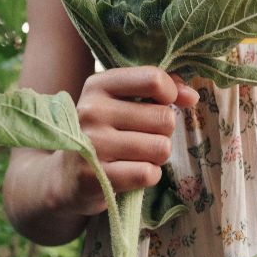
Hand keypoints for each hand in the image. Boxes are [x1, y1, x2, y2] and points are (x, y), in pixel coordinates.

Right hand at [51, 67, 198, 215]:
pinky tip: (130, 173)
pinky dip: (149, 176)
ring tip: (135, 157)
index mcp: (98, 86)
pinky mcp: (95, 177)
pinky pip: (149, 173)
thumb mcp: (120, 103)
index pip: (152, 79)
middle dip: (162, 132)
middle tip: (141, 139)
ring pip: (160, 147)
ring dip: (156, 156)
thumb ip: (158, 91)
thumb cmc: (103, 135)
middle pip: (164, 118)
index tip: (165, 104)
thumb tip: (192, 96)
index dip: (171, 94)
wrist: (64, 178)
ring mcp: (92, 145)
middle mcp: (91, 111)